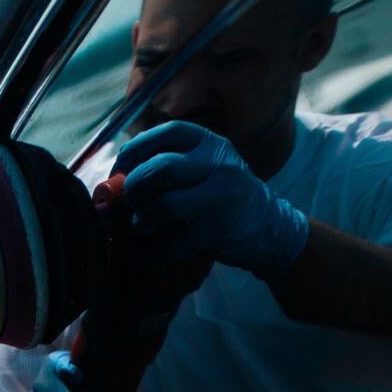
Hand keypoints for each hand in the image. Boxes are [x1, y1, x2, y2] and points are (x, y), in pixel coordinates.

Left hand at [113, 120, 309, 278]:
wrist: (271, 228)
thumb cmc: (226, 196)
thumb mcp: (210, 166)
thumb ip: (176, 162)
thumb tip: (120, 175)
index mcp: (211, 144)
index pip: (167, 133)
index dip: (136, 148)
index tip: (121, 167)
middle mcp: (218, 165)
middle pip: (160, 168)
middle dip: (135, 186)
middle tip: (129, 202)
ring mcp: (220, 198)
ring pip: (165, 204)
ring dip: (142, 219)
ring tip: (140, 227)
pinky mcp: (218, 230)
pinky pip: (175, 243)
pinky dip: (154, 254)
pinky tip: (146, 258)